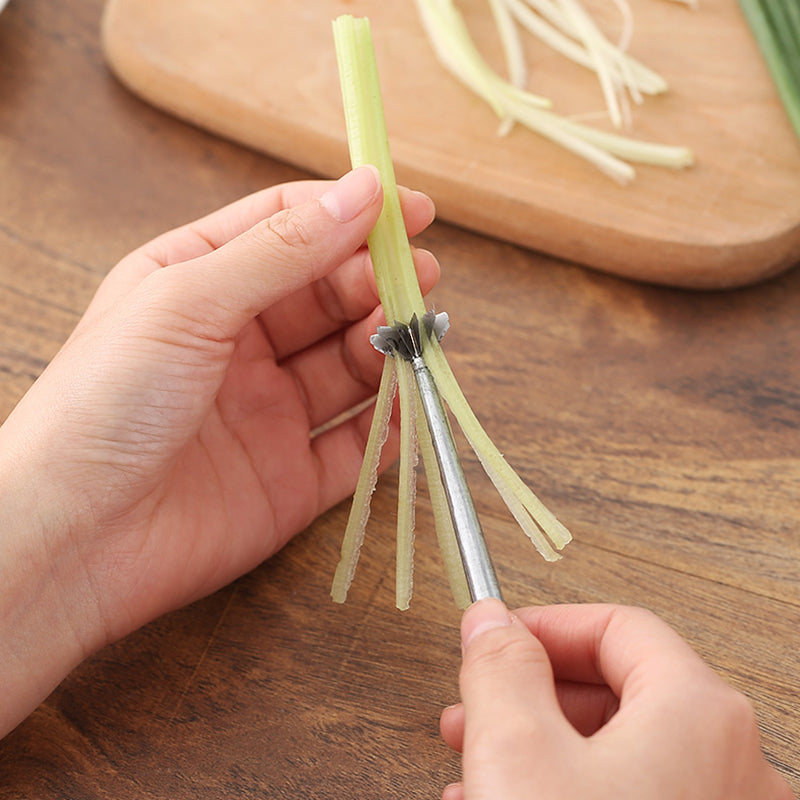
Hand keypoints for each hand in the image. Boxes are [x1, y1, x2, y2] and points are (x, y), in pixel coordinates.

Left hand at [0, 167, 437, 733]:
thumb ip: (282, 250)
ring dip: (388, 348)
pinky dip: (390, 425)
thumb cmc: (103, 406)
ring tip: (417, 336)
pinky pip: (358, 445)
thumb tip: (362, 190)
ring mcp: (268, 413)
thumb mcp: (188, 300)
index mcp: (199, 284)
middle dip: (376, 283)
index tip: (410, 210)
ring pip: (350, 367)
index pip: (289, 231)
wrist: (76, 541)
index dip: (350, 215)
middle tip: (419, 280)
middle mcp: (238, 346)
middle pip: (328, 297)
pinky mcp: (292, 479)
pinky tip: (408, 403)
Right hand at [440, 600, 793, 799]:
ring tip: (476, 770)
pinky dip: (571, 790)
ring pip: (623, 753)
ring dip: (541, 747)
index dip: (544, 626)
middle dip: (532, 694)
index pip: (618, 626)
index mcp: (701, 714)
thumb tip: (489, 619)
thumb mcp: (517, 754)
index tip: (492, 640)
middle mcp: (734, 765)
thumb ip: (500, 669)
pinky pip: (635, 798)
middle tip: (475, 707)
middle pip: (621, 690)